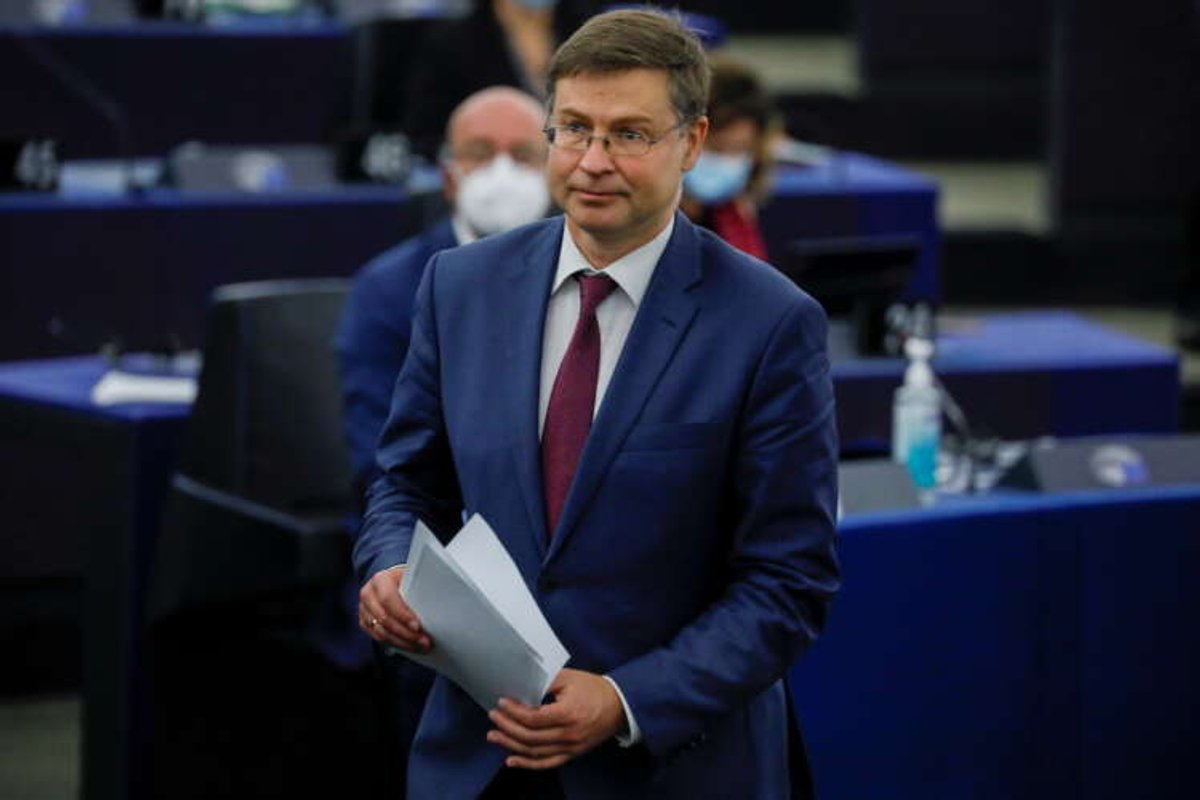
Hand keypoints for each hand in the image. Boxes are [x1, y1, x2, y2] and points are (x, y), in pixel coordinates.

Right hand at [358, 565, 431, 652]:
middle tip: (424, 641)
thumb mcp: (412, 576)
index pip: (388, 599)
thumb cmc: (406, 579)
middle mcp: (368, 594)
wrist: (393, 581)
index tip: (418, 626)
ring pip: (380, 632)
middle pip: (384, 619)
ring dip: (402, 642)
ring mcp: (364, 609)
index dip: (403, 615)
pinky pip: (377, 638)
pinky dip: (394, 643)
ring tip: (419, 645)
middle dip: (406, 633)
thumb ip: (420, 584)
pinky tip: (408, 645)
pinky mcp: (364, 621)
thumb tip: (440, 595)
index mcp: (380, 579)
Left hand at [486, 668, 625, 769]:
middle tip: (493, 717)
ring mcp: (571, 747)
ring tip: (494, 736)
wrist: (619, 705)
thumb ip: (545, 681)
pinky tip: (511, 760)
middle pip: (530, 736)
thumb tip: (521, 685)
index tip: (501, 703)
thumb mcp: (569, 678)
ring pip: (535, 752)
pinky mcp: (572, 754)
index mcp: (568, 713)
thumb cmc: (593, 689)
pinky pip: (547, 763)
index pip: (533, 718)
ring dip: (511, 745)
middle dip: (507, 727)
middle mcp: (568, 734)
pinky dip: (527, 764)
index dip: (514, 712)